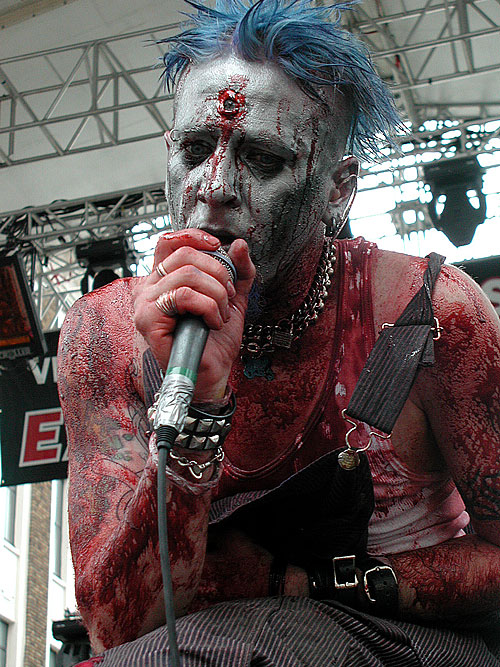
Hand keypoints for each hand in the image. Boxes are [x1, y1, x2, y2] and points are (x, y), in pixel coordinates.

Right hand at [133, 229, 254, 400]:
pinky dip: (208, 307)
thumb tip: (239, 245)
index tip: (218, 247)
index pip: (169, 242)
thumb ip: (239, 271)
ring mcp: (144, 304)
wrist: (213, 373)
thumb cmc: (215, 340)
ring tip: (221, 314)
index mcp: (163, 280)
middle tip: (227, 296)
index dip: (194, 237)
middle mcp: (148, 288)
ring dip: (216, 294)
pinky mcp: (148, 320)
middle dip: (218, 273)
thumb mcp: (232, 298)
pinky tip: (213, 322)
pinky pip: (183, 296)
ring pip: (187, 275)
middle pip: (185, 255)